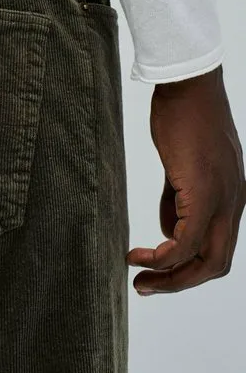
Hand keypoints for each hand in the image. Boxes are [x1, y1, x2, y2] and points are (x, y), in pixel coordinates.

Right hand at [126, 64, 245, 294]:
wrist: (189, 85)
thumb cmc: (183, 116)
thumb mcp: (181, 165)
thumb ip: (177, 198)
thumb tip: (167, 229)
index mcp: (230, 198)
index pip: (216, 248)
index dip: (188, 267)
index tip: (156, 271)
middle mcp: (233, 204)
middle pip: (215, 265)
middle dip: (180, 283)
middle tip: (146, 287)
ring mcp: (222, 199)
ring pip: (205, 259)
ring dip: (170, 276)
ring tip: (139, 278)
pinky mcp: (204, 192)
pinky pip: (186, 240)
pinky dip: (163, 256)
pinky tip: (139, 254)